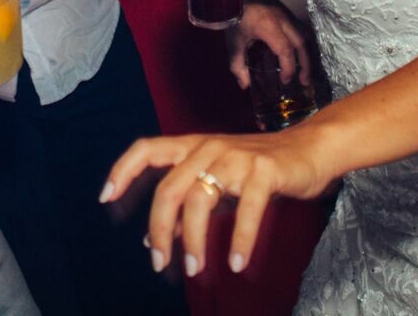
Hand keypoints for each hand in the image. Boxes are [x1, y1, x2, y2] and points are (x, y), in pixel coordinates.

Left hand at [102, 128, 330, 276]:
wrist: (311, 148)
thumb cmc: (259, 169)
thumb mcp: (218, 183)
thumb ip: (187, 205)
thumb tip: (154, 237)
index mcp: (194, 146)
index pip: (147, 148)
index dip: (123, 170)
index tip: (106, 198)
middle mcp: (210, 147)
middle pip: (169, 188)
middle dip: (159, 229)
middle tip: (159, 263)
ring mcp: (237, 156)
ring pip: (200, 199)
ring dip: (194, 240)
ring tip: (195, 270)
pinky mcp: (265, 169)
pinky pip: (247, 209)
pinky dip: (240, 240)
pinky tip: (237, 264)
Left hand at [228, 0, 310, 89]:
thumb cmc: (234, 19)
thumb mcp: (233, 44)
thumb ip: (238, 65)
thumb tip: (245, 85)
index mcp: (268, 27)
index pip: (285, 49)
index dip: (288, 67)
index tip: (285, 80)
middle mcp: (281, 20)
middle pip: (301, 43)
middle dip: (304, 63)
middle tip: (304, 81)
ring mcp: (285, 15)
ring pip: (302, 36)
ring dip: (305, 54)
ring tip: (304, 71)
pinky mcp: (285, 13)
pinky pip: (298, 31)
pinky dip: (300, 46)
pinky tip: (298, 57)